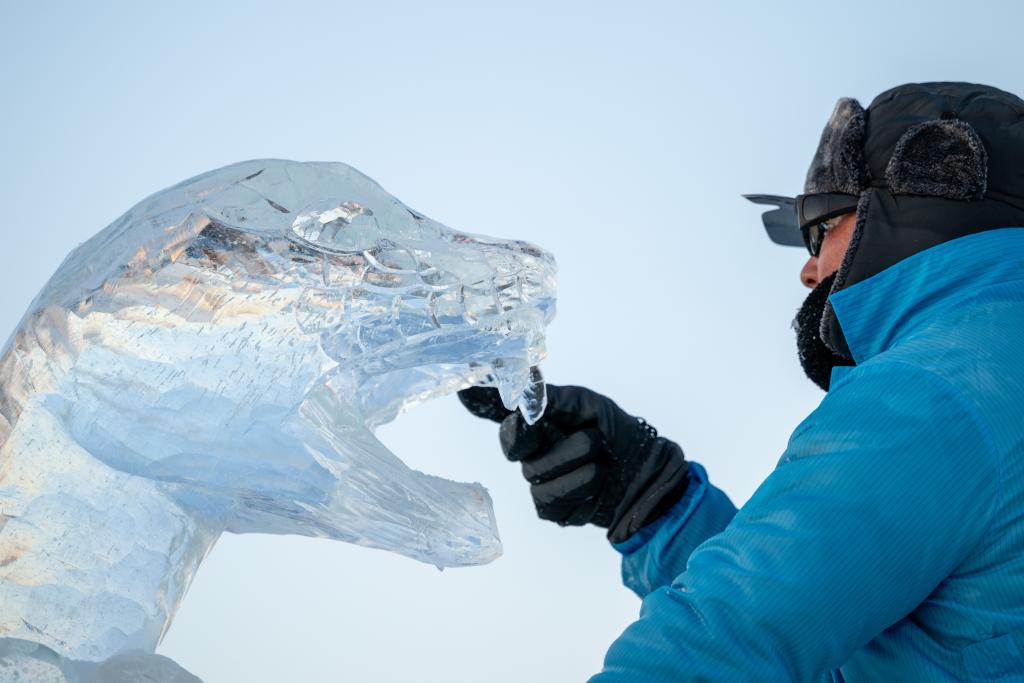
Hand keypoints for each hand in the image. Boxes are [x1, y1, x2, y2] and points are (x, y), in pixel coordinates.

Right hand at [458, 384, 688, 543]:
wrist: (646, 476)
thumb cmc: (617, 435)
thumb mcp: (588, 406)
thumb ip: (552, 398)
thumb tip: (524, 381)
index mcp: (537, 424)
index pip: (499, 414)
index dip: (480, 402)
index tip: (467, 392)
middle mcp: (531, 452)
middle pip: (517, 449)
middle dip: (564, 445)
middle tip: (593, 439)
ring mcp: (538, 482)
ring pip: (539, 477)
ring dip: (582, 468)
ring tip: (603, 463)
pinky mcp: (550, 510)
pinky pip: (553, 501)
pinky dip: (583, 490)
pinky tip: (598, 486)